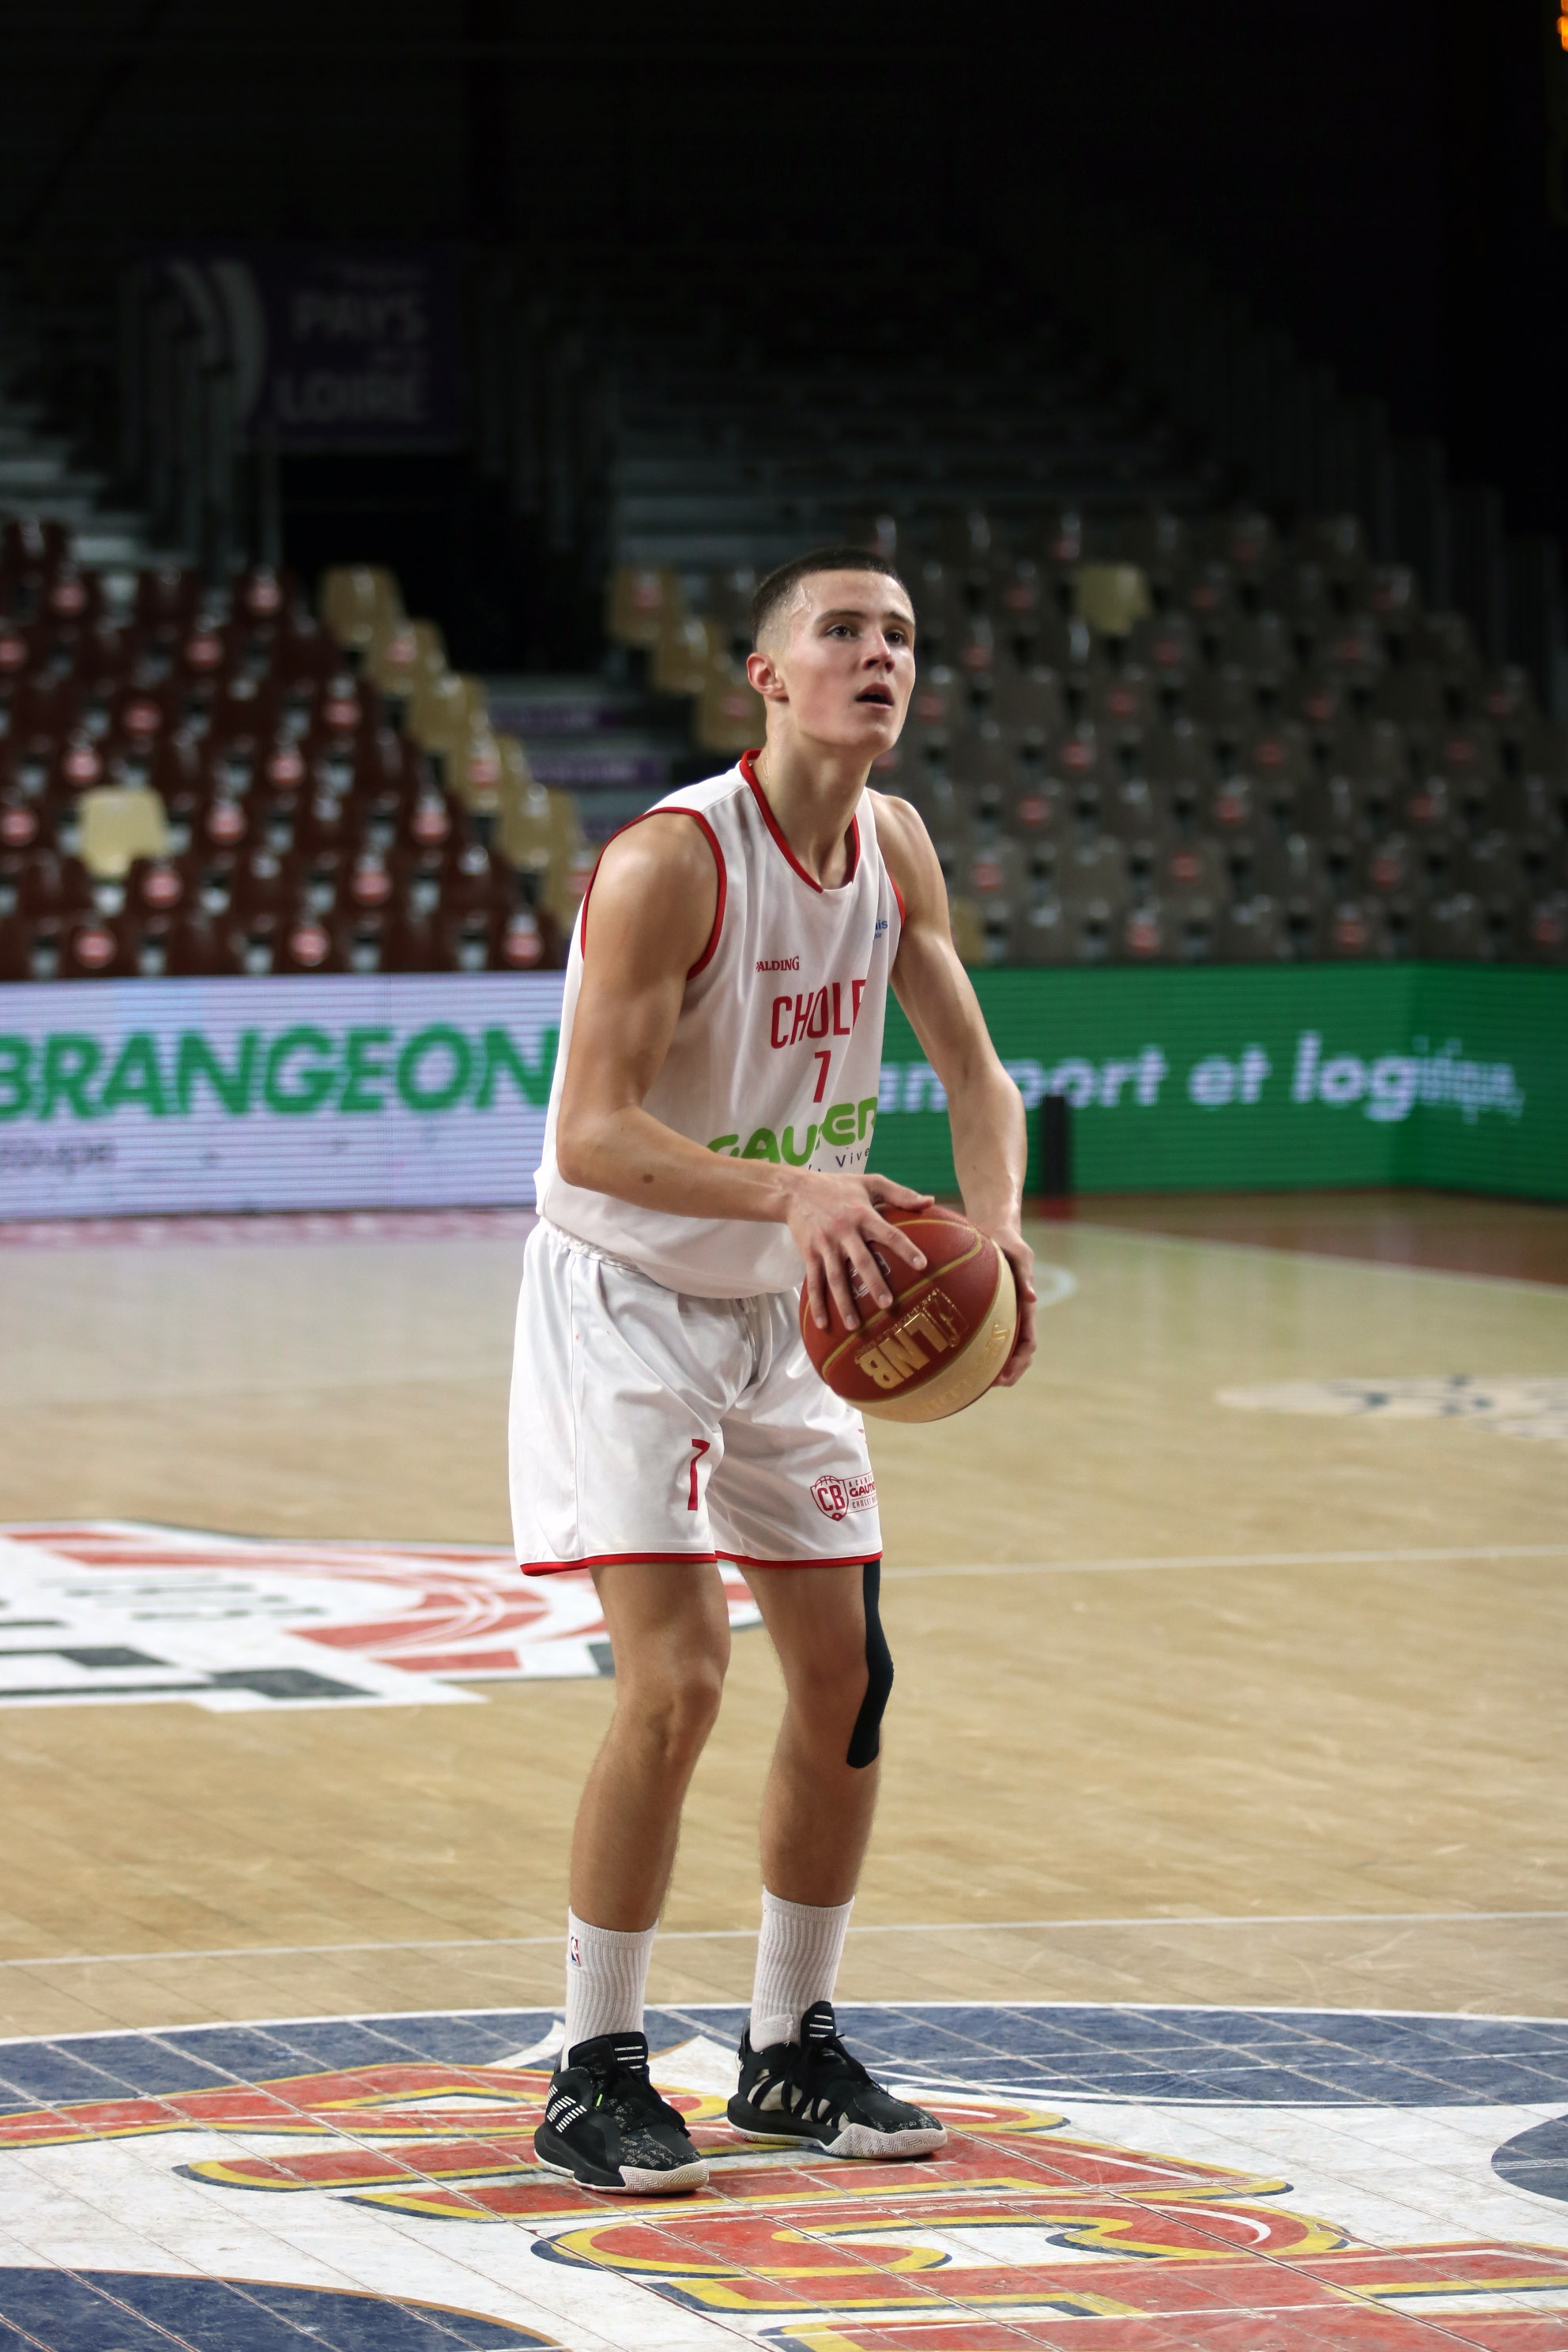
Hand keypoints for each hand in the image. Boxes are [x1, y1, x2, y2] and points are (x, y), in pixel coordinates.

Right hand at [786, 1170, 934, 1333]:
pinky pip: (814, 1282)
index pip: (889, 1233)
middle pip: (861, 1261)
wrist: (795, 1190)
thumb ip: (901, 1193)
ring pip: (836, 1277)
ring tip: (854, 1326)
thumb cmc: (838, 1187)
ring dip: (844, 1302)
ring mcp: (825, 1245)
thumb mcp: (870, 1183)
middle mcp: (844, 1231)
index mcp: (863, 1214)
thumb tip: (930, 1202)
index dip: (905, 1248)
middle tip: (887, 1305)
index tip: (922, 1265)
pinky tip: (824, 1324)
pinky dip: (817, 1303)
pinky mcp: (809, 1253)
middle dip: (874, 1284)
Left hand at [978, 1221, 1036, 1385]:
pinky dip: (979, 1350)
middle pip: (1018, 1354)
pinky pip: (985, 1334)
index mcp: (1024, 1308)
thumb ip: (1026, 1274)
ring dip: (995, 1367)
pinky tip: (959, 1358)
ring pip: (1002, 1349)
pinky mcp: (988, 1309)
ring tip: (975, 1381)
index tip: (1006, 1374)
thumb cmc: (1009, 1242)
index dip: (1020, 1362)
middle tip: (991, 1385)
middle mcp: (1014, 1316)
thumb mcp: (1020, 1254)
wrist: (996, 1231)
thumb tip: (1032, 1299)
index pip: (1029, 1342)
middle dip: (1009, 1373)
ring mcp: (1002, 1314)